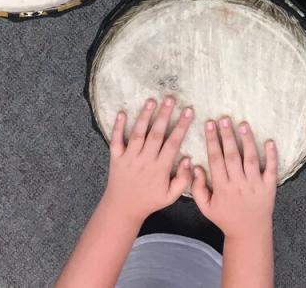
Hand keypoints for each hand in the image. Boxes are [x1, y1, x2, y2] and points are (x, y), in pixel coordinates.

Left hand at [103, 98, 194, 221]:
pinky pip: (116, 141)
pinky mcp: (115, 158)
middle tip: (170, 98)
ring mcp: (129, 158)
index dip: (181, 126)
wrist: (122, 208)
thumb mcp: (171, 196)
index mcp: (160, 168)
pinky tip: (122, 112)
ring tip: (152, 100)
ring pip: (137, 134)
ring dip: (144, 116)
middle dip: (164, 115)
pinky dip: (117, 127)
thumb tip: (189, 159)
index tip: (188, 111)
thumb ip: (183, 180)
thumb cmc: (149, 201)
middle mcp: (144, 160)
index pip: (173, 144)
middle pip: (156, 134)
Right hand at [192, 118, 277, 238]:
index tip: (209, 124)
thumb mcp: (206, 207)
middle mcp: (239, 184)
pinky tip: (269, 141)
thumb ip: (197, 188)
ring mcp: (255, 185)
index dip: (212, 141)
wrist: (249, 232)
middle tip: (223, 118)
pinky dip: (271, 155)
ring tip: (242, 124)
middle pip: (232, 156)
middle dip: (227, 136)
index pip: (216, 159)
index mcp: (222, 187)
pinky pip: (270, 169)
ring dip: (247, 140)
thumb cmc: (225, 218)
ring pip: (250, 158)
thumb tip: (195, 167)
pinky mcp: (269, 186)